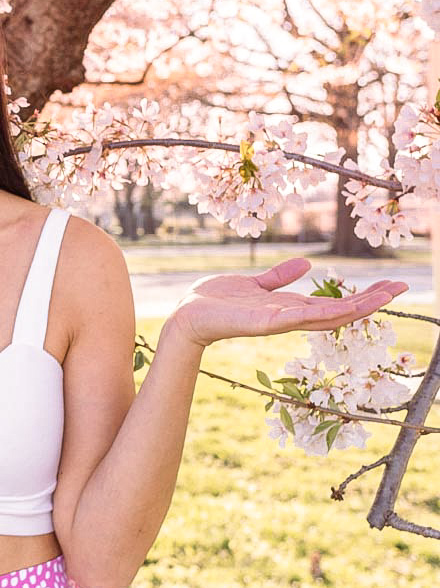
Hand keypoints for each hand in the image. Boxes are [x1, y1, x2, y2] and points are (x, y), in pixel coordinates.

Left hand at [166, 257, 408, 348]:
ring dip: (353, 308)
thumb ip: (279, 278)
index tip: (391, 285)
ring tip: (382, 297)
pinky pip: (292, 318)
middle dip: (370, 301)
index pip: (334, 302)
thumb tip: (307, 264)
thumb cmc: (216, 302)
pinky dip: (315, 313)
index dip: (363, 296)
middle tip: (400, 288)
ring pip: (323, 316)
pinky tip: (338, 308)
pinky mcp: (260, 323)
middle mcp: (288, 317)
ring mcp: (277, 322)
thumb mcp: (253, 285)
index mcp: (288, 308)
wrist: (187, 316)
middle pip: (338, 311)